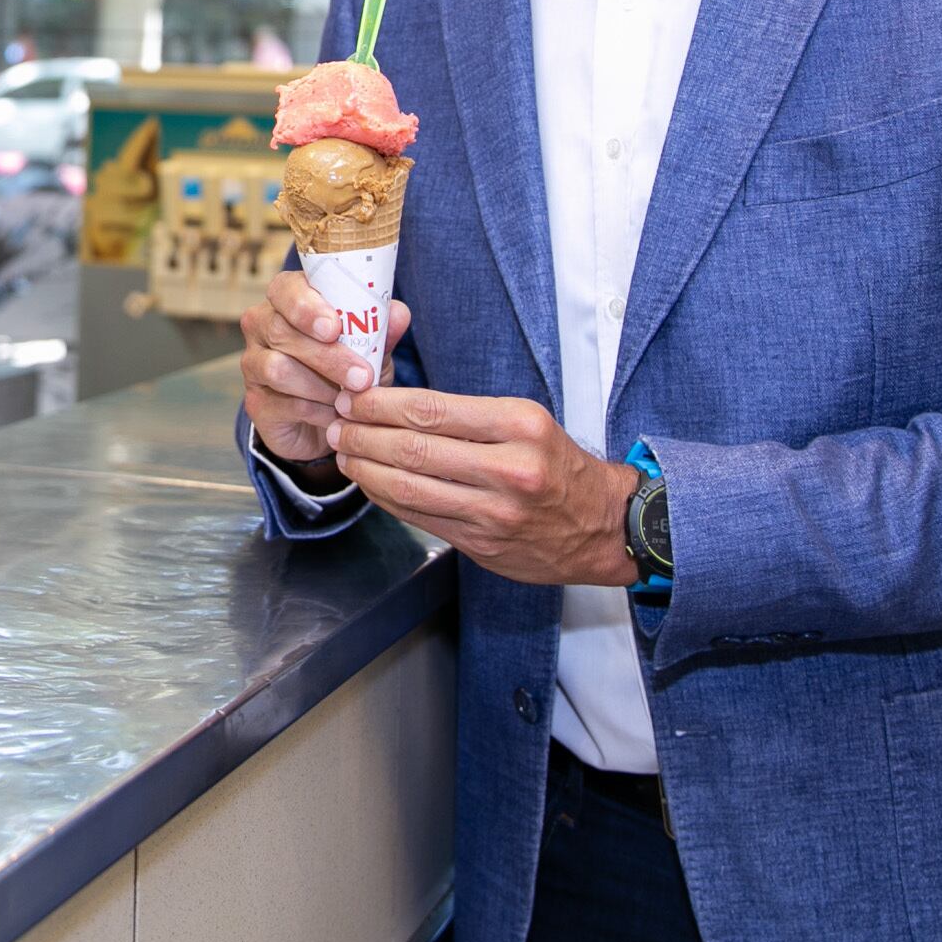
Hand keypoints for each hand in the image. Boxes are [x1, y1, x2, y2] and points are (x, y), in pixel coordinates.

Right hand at [241, 268, 411, 469]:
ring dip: (320, 385)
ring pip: (277, 368)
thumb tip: (399, 313)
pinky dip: (317, 411)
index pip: (285, 289)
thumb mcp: (370, 350)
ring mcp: (253, 363)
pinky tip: (335, 415)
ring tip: (348, 398)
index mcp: (289, 300)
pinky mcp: (256, 401)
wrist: (330, 422)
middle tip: (362, 376)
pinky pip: (284, 403)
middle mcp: (262, 325)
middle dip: (327, 355)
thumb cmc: (347, 370)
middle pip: (281, 330)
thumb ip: (381, 330)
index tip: (334, 327)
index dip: (306, 306)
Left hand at [326, 387, 638, 586]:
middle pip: (413, 448)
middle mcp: (508, 469)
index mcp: (519, 425)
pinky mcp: (482, 543)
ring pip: (409, 487)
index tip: (353, 398)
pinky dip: (386, 499)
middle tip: (336, 425)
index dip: (380, 404)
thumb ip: (466, 415)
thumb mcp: (527, 421)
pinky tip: (371, 484)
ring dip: (365, 470)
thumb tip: (396, 404)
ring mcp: (494, 512)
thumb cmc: (558, 465)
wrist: (604, 525)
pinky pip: (419, 517)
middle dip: (363, 435)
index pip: (430, 410)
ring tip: (344, 454)